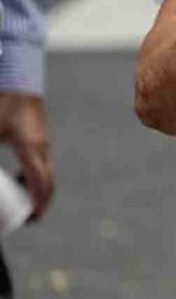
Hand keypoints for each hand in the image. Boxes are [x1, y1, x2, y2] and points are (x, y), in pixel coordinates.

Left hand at [0, 95, 51, 218]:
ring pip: (47, 172)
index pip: (40, 181)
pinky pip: (43, 163)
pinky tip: (20, 177)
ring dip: (38, 189)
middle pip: (48, 181)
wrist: (18, 80)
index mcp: (29, 147)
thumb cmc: (2, 104)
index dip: (39, 202)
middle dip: (41, 201)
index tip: (34, 218)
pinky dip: (36, 176)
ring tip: (22, 200)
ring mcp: (44, 141)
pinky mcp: (41, 137)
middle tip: (29, 217)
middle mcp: (41, 146)